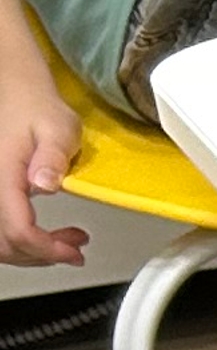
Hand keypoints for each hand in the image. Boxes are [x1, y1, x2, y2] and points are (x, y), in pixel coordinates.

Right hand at [0, 60, 89, 267]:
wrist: (18, 94)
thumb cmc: (38, 109)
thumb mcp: (58, 128)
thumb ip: (53, 157)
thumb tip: (45, 184)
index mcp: (3, 176)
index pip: (17, 228)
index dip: (45, 248)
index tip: (74, 251)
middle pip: (4, 243)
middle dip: (40, 255)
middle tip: (75, 250)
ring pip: (0, 242)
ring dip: (32, 252)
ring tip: (67, 244)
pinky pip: (1, 229)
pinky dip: (22, 241)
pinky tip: (47, 234)